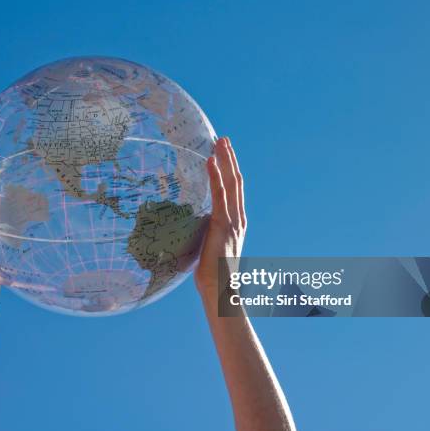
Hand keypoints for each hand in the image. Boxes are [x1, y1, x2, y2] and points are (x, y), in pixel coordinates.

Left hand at [195, 137, 246, 298]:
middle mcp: (238, 218)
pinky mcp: (222, 224)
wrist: (220, 291)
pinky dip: (216, 175)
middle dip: (230, 158)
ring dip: (225, 160)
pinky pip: (219, 195)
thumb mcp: (208, 247)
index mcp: (236, 223)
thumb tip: (191, 227)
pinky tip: (210, 160)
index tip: (223, 154)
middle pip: (236, 181)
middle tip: (223, 139)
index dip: (230, 170)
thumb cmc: (211, 274)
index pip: (234, 190)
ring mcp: (232, 220)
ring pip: (232, 183)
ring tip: (220, 142)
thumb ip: (205, 233)